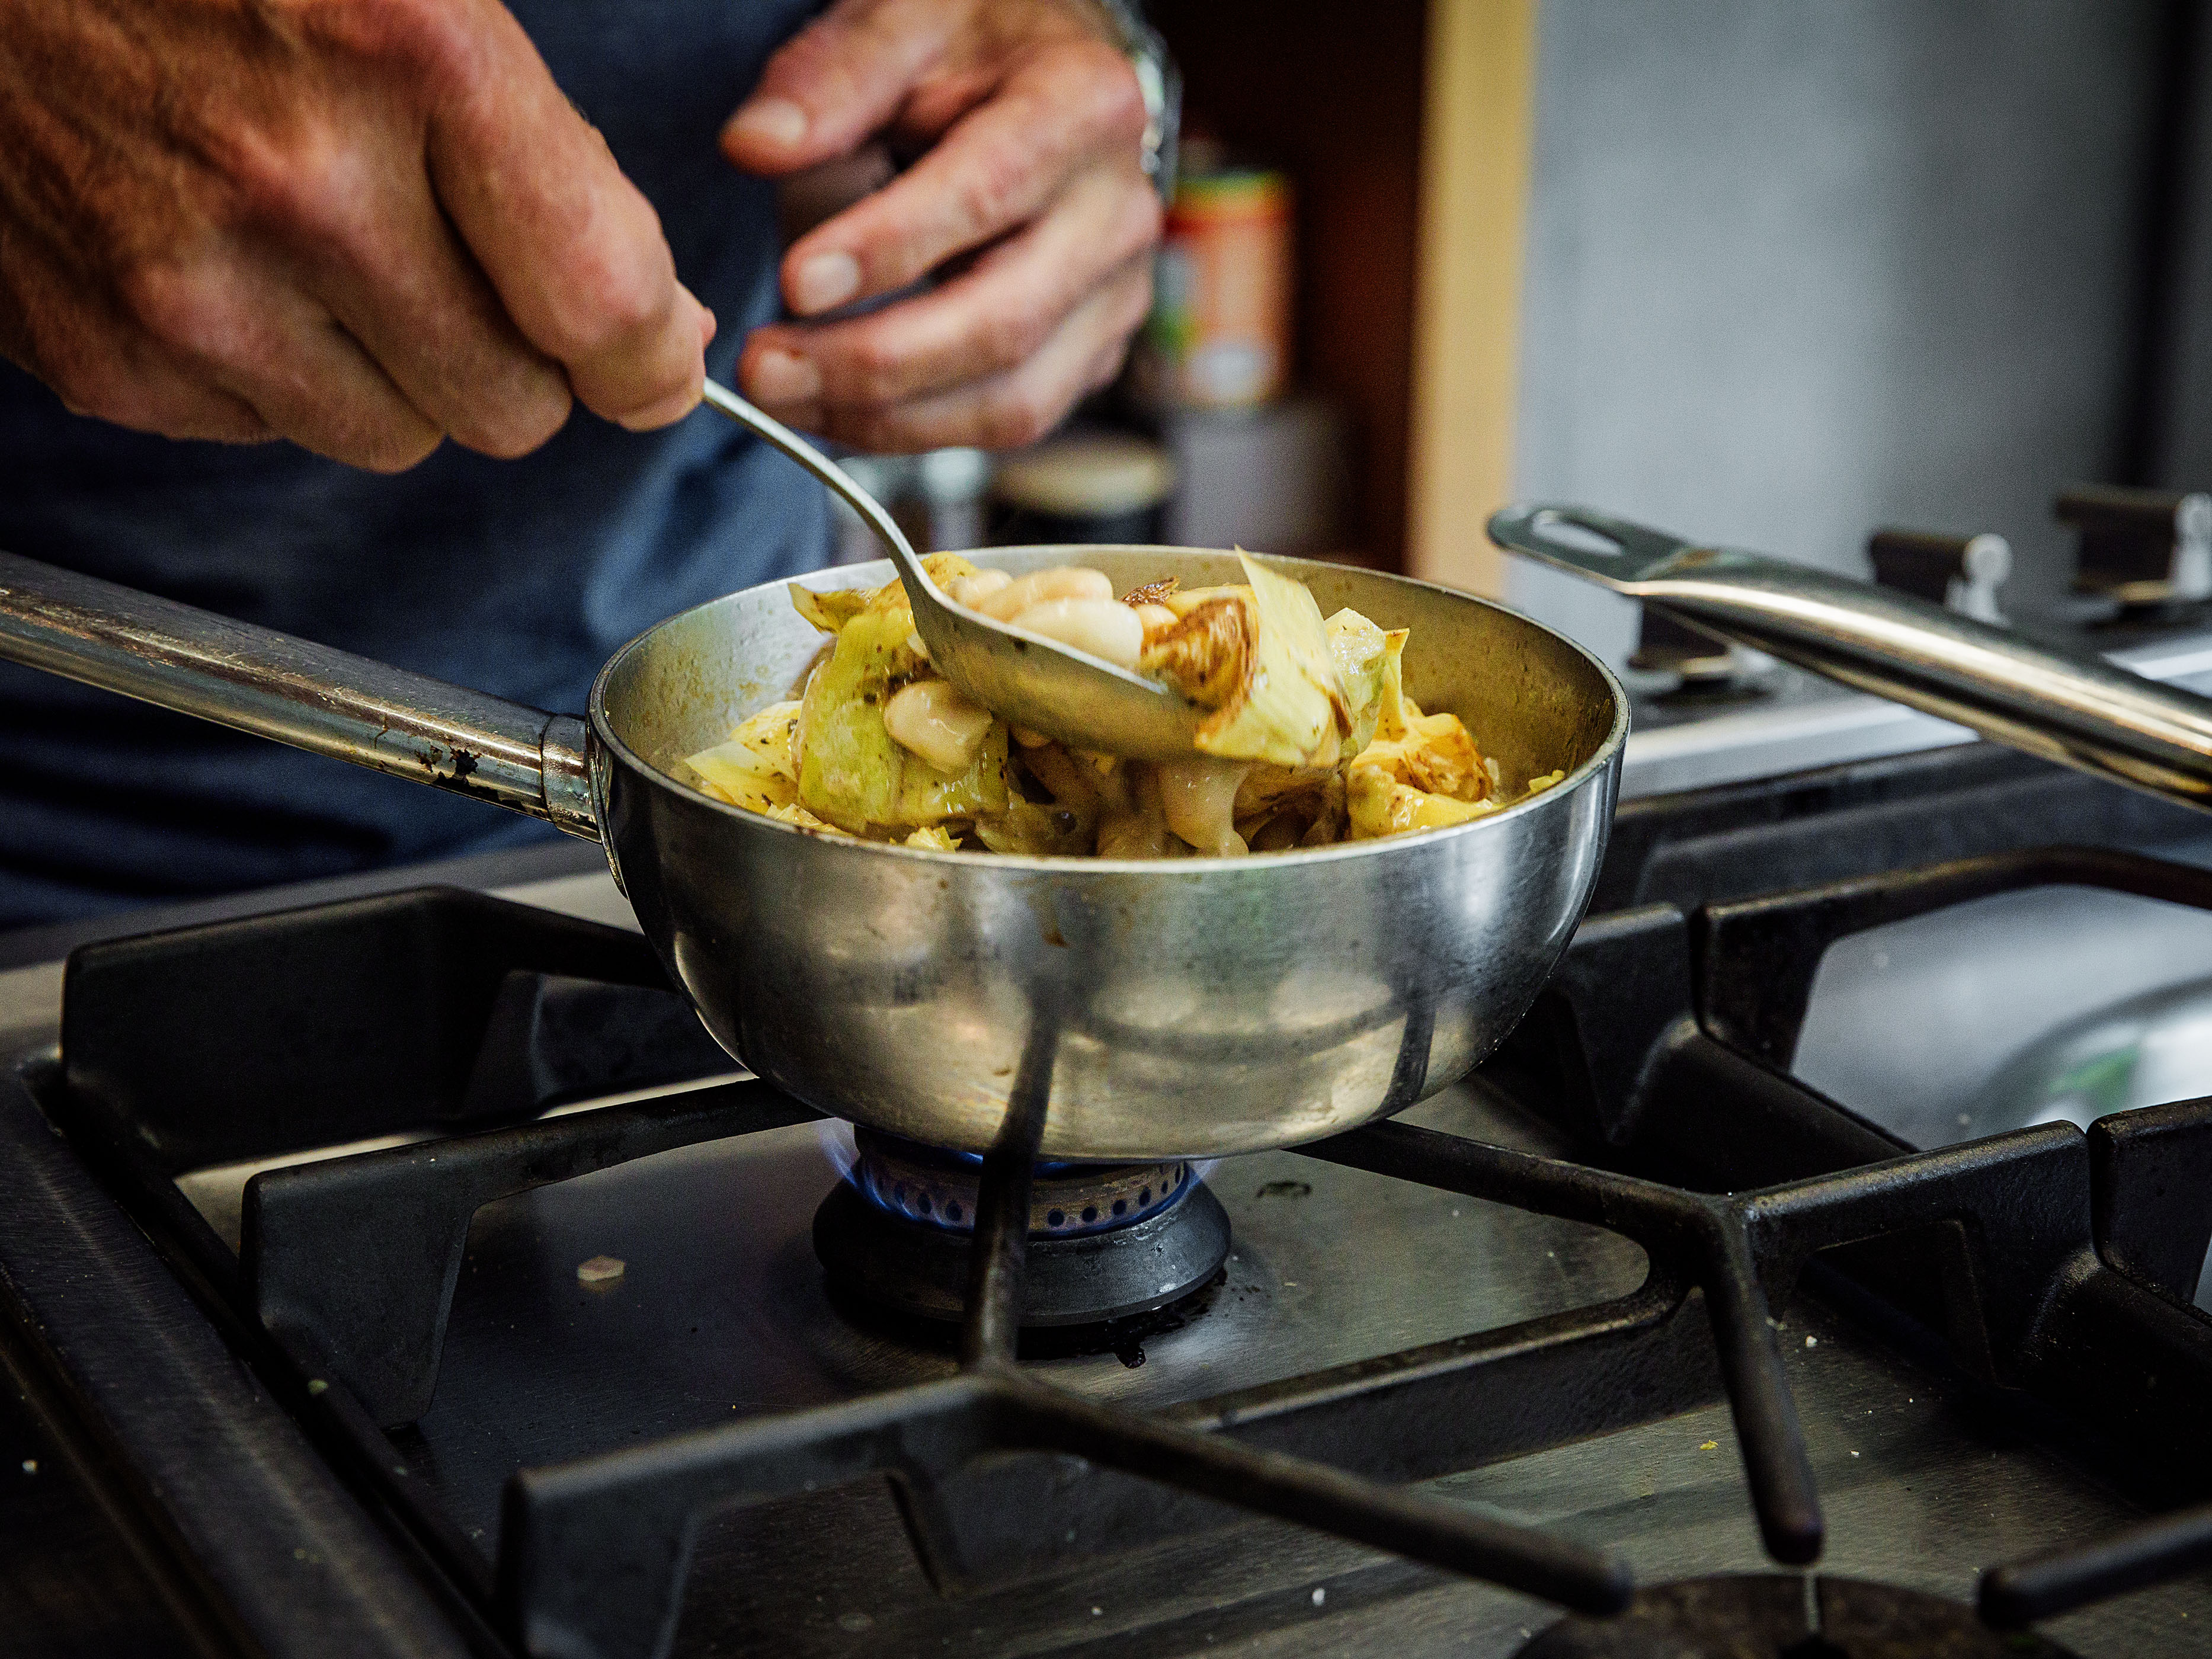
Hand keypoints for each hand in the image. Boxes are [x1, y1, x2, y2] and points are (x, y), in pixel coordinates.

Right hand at [0, 0, 713, 470]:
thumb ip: (553, 164)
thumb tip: (659, 333)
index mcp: (410, 54)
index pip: (601, 300)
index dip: (647, 359)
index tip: (647, 362)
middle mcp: (300, 181)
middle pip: (511, 405)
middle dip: (512, 359)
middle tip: (454, 271)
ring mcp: (190, 283)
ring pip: (397, 437)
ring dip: (392, 373)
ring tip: (316, 248)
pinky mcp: (107, 356)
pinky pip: (270, 432)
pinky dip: (272, 370)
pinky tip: (218, 258)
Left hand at [724, 0, 1161, 452]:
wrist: (1049, 80)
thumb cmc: (975, 48)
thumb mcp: (903, 22)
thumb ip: (832, 79)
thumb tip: (756, 145)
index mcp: (1086, 106)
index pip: (986, 194)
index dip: (889, 249)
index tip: (794, 281)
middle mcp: (1117, 213)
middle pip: (1004, 323)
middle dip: (873, 363)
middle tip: (764, 367)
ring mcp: (1114, 294)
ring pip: (1013, 400)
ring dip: (887, 418)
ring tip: (785, 396)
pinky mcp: (1093, 352)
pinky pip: (1008, 419)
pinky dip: (915, 429)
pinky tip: (836, 408)